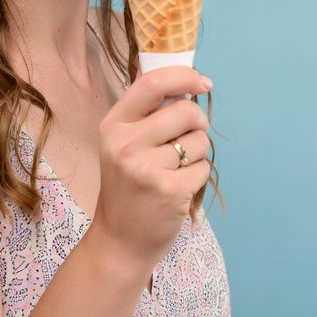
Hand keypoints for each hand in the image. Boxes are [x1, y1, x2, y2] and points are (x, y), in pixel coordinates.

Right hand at [91, 66, 212, 271]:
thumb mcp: (120, 143)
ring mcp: (148, 168)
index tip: (202, 82)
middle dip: (198, 120)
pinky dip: (197, 174)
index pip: (152, 84)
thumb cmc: (125, 185)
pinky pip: (203, 167)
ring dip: (197, 151)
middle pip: (185, 110)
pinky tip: (179, 185)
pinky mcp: (170, 191)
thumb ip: (145, 113)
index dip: (184, 76)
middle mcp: (126, 143)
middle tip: (189, 135)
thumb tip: (185, 83)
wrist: (119, 239)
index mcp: (113, 124)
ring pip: (199, 140)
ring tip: (176, 166)